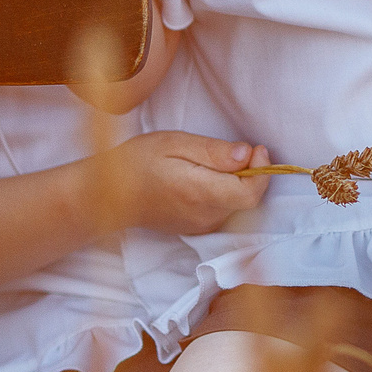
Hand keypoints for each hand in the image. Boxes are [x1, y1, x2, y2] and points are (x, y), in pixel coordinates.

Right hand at [99, 132, 270, 234]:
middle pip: (248, 199)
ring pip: (238, 205)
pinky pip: (225, 210)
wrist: (109, 195)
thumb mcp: (174, 143)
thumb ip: (213, 151)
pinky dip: (227, 191)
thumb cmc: (139, 161)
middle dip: (252, 173)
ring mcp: (202, 226)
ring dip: (239, 182)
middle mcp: (205, 216)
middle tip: (235, 150)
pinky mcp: (198, 228)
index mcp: (199, 193)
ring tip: (215, 161)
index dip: (262, 171)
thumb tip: (247, 154)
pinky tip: (207, 176)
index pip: (249, 194)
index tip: (257, 148)